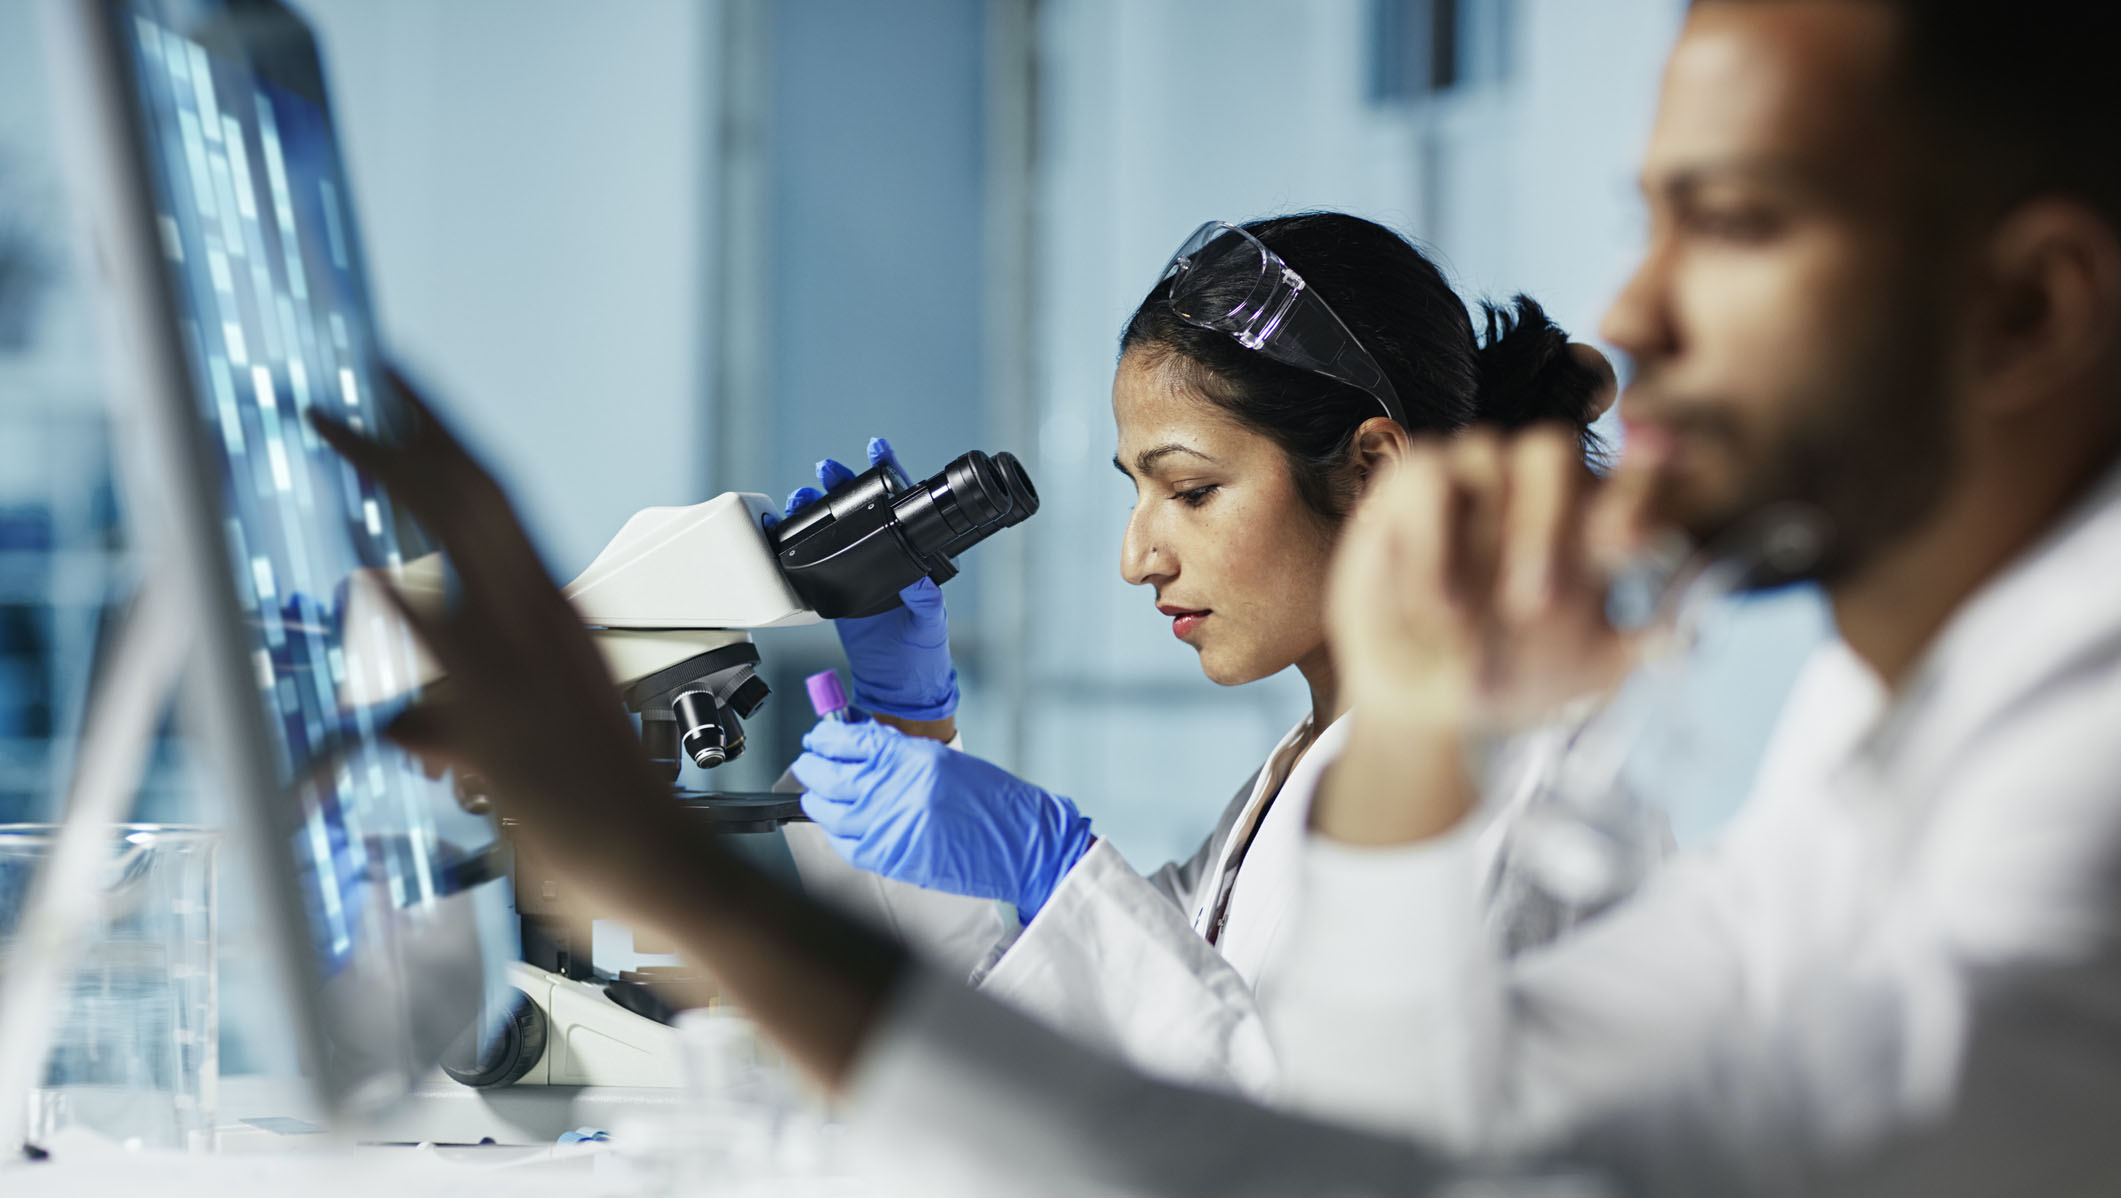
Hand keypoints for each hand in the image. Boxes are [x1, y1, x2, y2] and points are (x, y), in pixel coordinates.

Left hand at [314, 371, 906, 1091]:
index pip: (494, 501)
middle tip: (364, 377)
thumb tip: (400, 724)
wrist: (655, 860)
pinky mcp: (505, 719)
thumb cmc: (603, 804)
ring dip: (395, 478)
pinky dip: (409, 611)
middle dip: (415, 431)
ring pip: (461, 544)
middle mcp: (542, 621)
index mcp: (553, 613)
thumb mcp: (526, 737)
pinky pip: (451, 656)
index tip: (399, 387)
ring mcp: (523, 663)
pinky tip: (370, 575)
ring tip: (338, 424)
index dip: (445, 439)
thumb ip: (454, 718)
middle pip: (475, 498)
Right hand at [774, 437, 958, 722]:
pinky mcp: (835, 589)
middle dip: (844, 483)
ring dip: (819, 507)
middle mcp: (885, 557)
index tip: (878, 450)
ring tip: (803, 494)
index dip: (892, 474)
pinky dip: (801, 540)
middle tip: (827, 468)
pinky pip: (816, 559)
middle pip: (863, 510)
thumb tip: (920, 580)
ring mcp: (858, 571)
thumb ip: (926, 602)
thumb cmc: (923, 653)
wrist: (896, 685)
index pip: (904, 507)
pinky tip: (790, 527)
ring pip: (837, 529)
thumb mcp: (930, 624)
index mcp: (914, 556)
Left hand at [790, 719, 1093, 919]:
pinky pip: (844, 844)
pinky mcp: (891, 858)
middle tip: (809, 762)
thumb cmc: (992, 801)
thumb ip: (899, 754)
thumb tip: (858, 745)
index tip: (818, 738)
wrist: (1021, 844)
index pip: (848, 741)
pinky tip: (836, 824)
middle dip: (812, 766)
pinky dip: (834, 832)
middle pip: (828, 774)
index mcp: (911, 758)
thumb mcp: (944, 762)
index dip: (824, 739)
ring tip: (817, 794)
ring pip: (827, 811)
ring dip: (816, 800)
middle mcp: (895, 790)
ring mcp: (889, 826)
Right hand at [1329, 425, 1660, 733]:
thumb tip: (1685, 635)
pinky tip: (1436, 601)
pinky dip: (1430, 540)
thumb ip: (1637, 645)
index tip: (1635, 532)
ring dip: (1473, 540)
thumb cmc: (1516, 674)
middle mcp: (1531, 488)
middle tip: (1536, 604)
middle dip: (1546, 523)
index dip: (1639, 485)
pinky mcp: (1410, 486)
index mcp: (1588, 521)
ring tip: (1464, 618)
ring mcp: (1471, 480)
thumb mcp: (1587, 671)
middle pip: (1552, 452)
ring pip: (1488, 452)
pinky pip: (1426, 478)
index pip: (1627, 482)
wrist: (1429, 702)